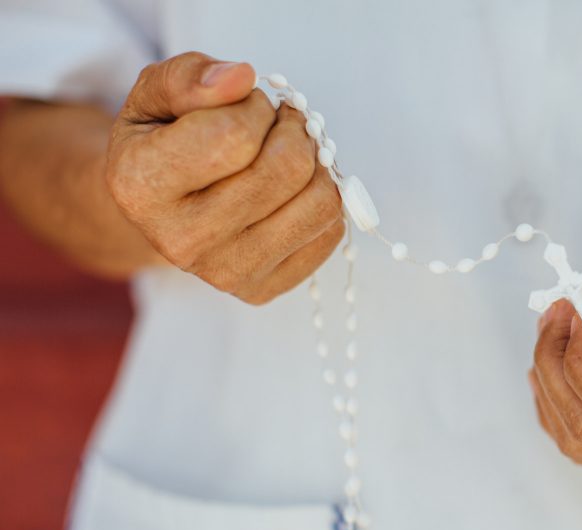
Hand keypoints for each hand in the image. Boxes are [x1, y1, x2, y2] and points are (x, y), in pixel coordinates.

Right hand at [105, 52, 343, 303]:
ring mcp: (225, 273)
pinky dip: (321, 199)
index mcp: (141, 185)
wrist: (160, 211)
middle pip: (286, 168)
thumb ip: (189, 77)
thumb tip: (240, 78)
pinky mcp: (263, 290)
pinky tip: (290, 192)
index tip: (244, 104)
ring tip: (286, 154)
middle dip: (291, 131)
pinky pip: (330, 232)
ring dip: (315, 164)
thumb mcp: (156, 95)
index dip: (255, 107)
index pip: (236, 135)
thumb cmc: (162, 143)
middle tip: (276, 125)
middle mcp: (180, 240)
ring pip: (319, 202)